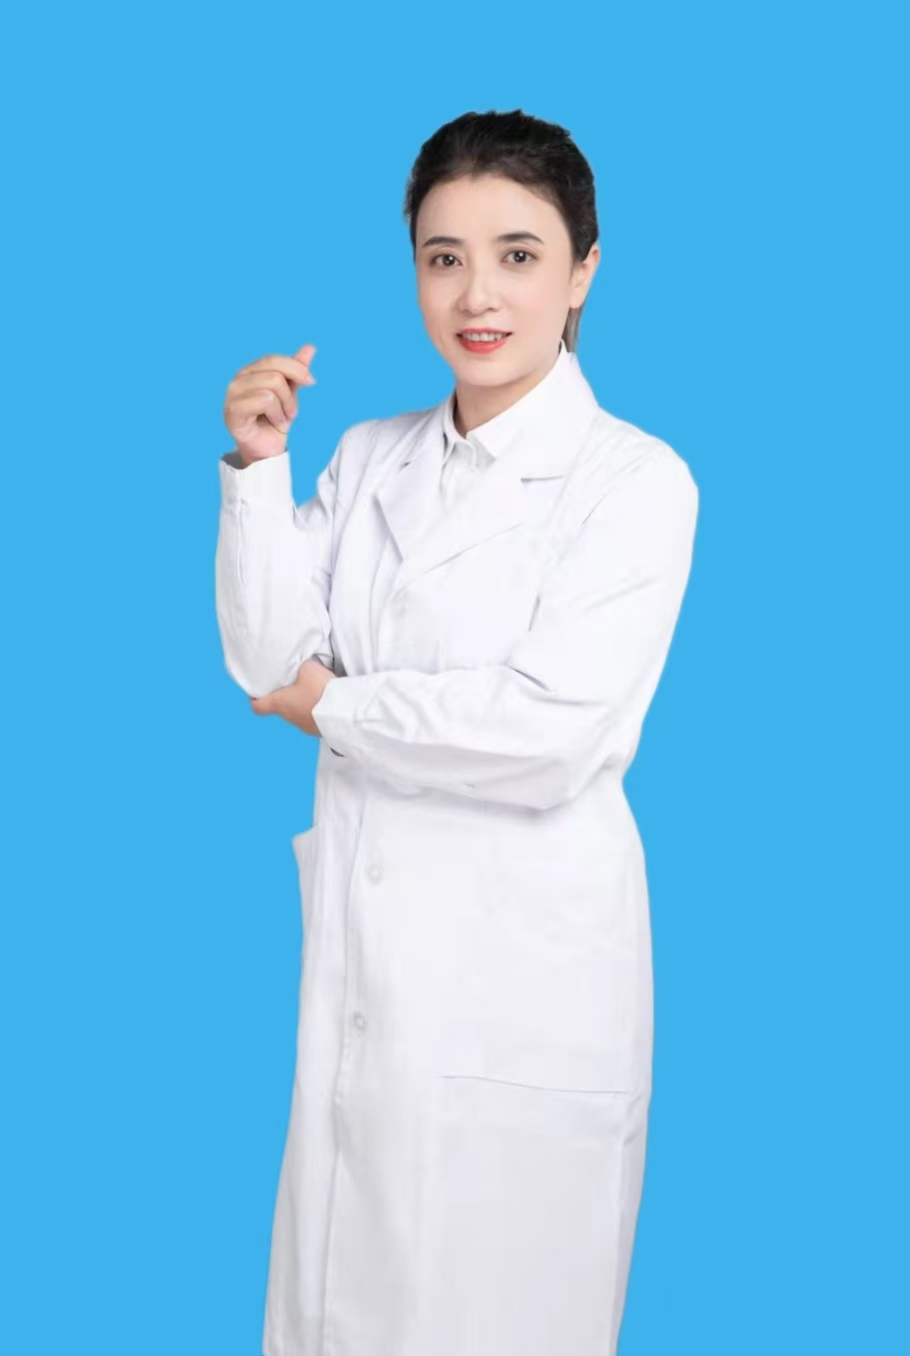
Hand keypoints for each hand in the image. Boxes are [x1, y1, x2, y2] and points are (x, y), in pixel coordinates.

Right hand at [223, 342, 317, 465]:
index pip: (274, 359)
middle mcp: (238, 380)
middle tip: (291, 412)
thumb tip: (310, 347)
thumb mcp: (290, 393)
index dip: (296, 368)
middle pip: (275, 373)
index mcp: (250, 372)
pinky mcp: (233, 411)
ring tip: (282, 420)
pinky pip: (265, 400)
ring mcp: (232, 395)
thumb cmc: (275, 422)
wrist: (266, 451)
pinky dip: (276, 414)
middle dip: (291, 395)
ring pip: (272, 387)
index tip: (312, 382)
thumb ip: (296, 371)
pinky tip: (274, 424)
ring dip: (285, 408)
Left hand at [249, 657, 336, 734]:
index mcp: (280, 704)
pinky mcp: (319, 730)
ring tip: (312, 690)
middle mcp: (289, 717)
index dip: (255, 698)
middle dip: (283, 696)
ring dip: (301, 703)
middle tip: (291, 683)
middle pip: (279, 708)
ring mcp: (305, 726)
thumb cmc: (321, 690)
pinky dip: (316, 710)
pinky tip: (325, 700)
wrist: (344, 713)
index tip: (259, 690)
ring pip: (297, 713)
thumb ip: (300, 666)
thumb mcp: (308, 668)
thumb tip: (301, 665)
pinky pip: (313, 718)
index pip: (257, 707)